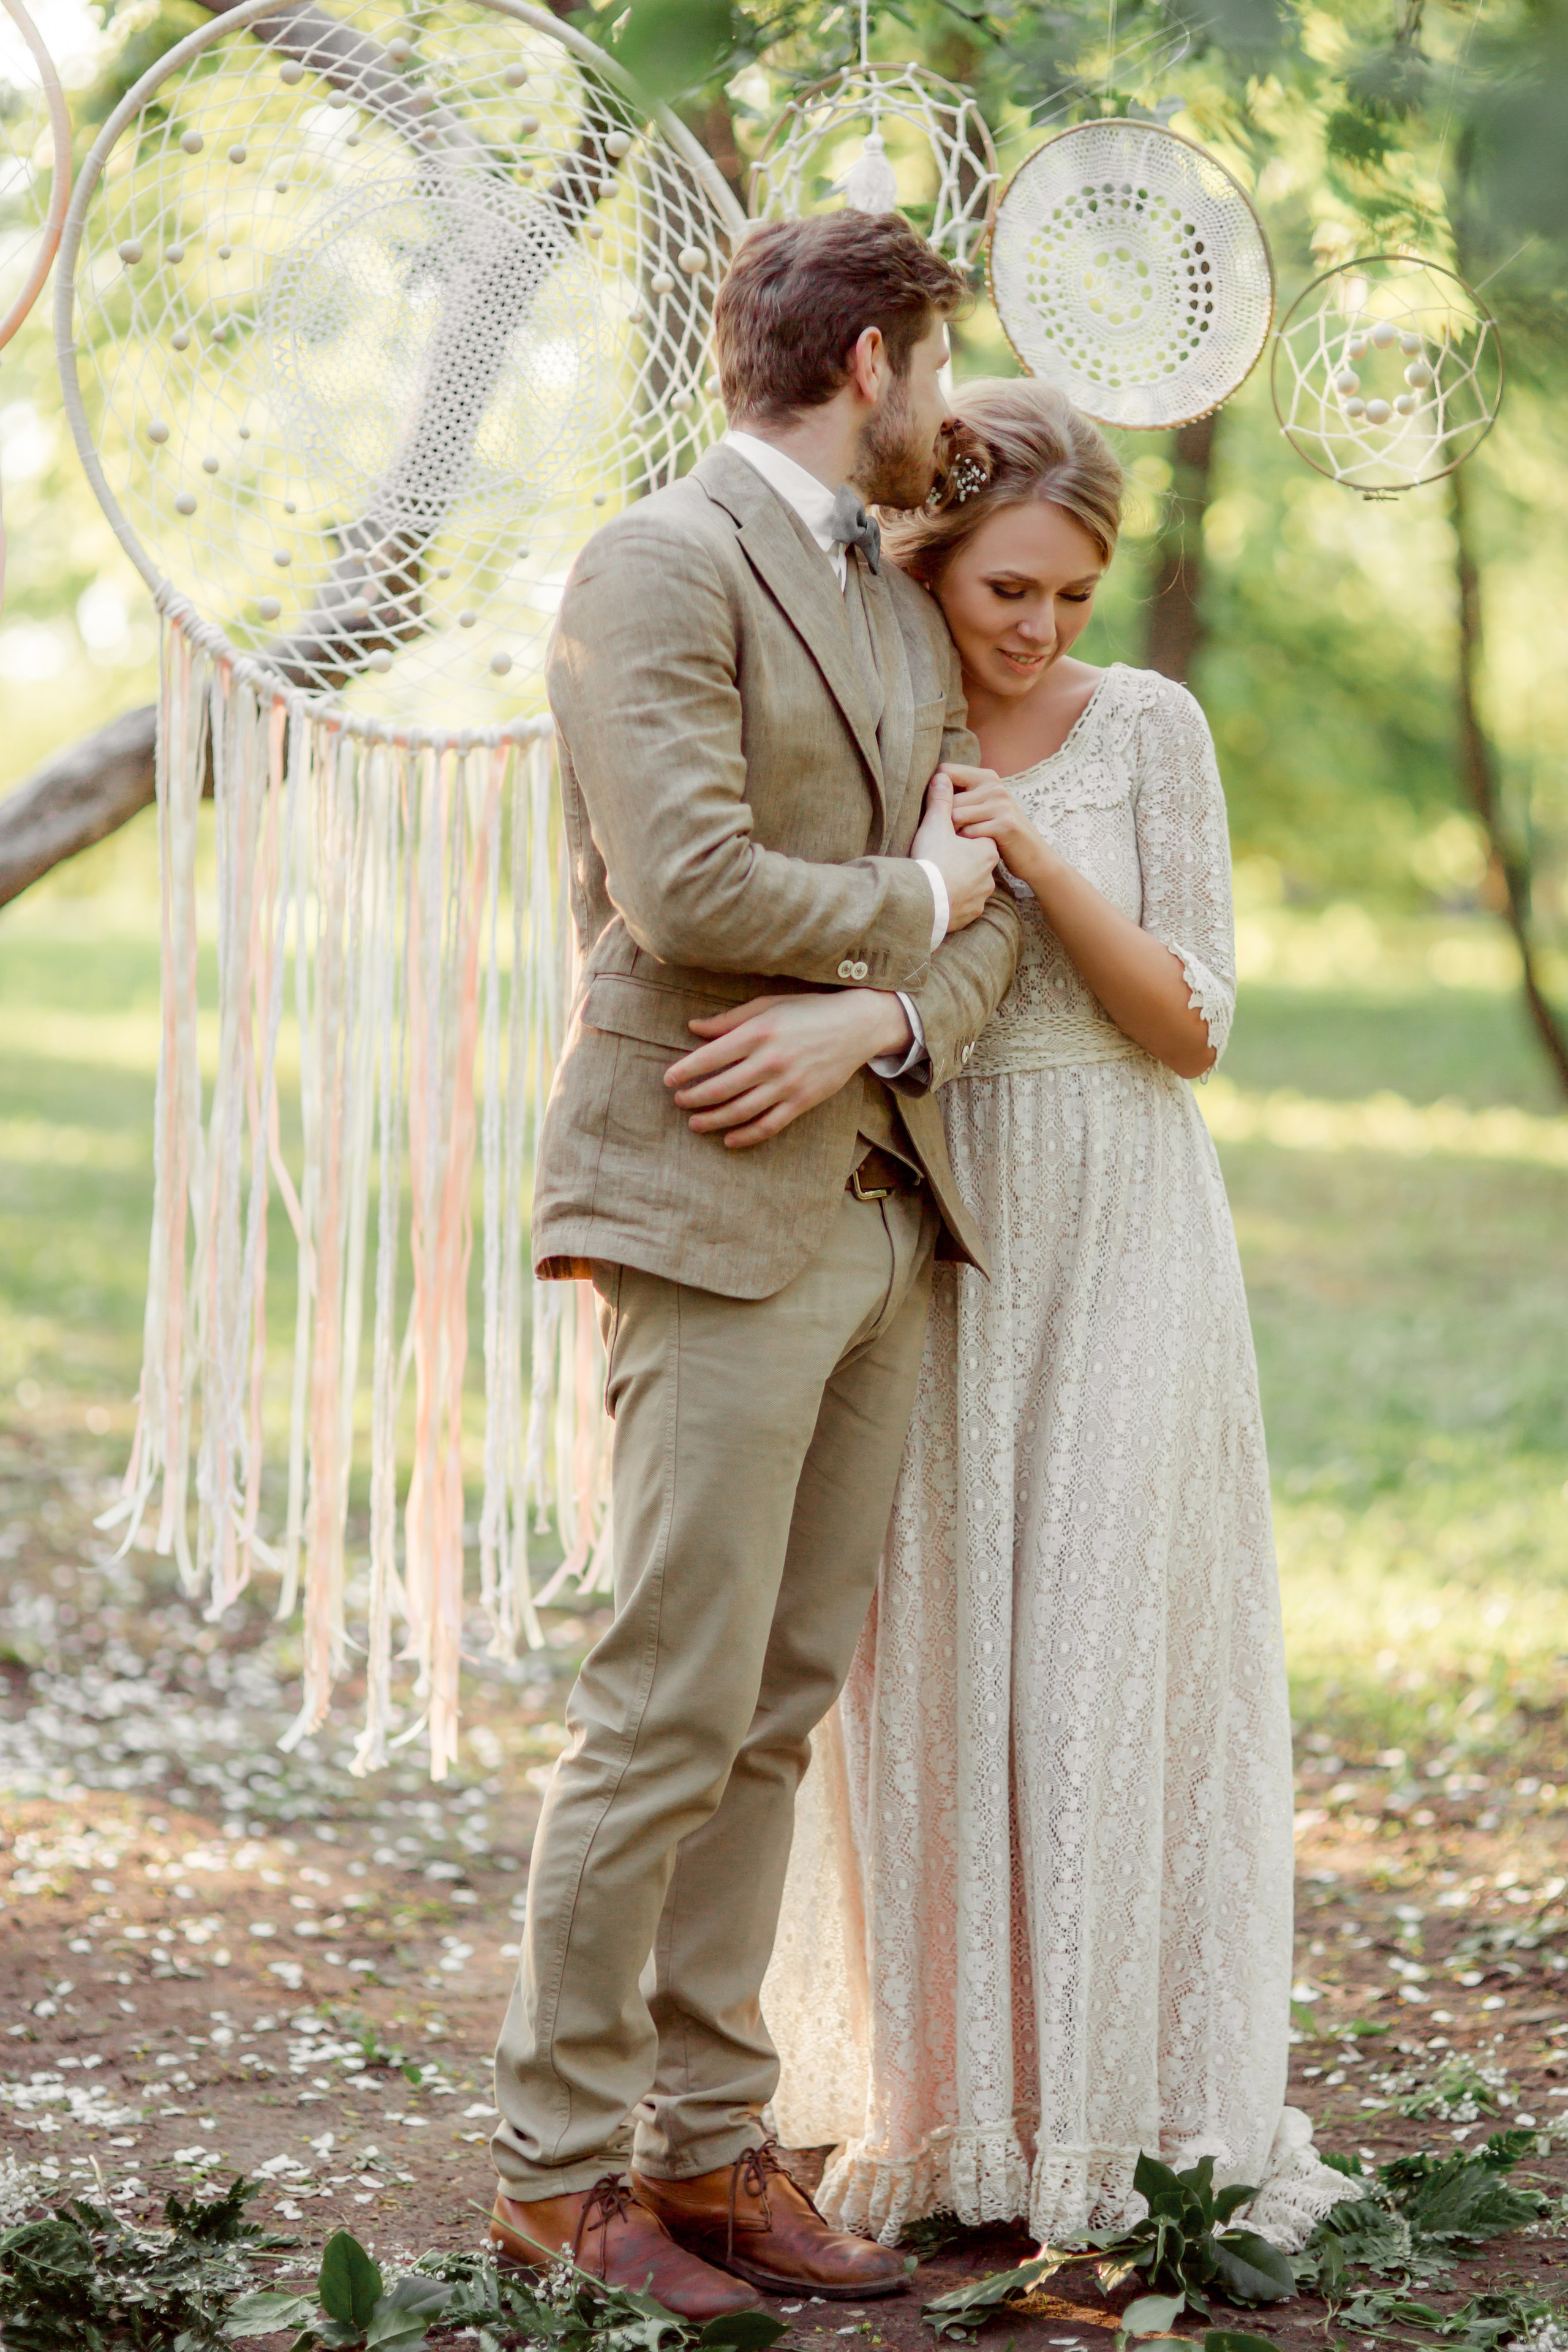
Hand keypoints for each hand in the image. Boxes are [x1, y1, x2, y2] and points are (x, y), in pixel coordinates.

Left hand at [664, 991, 911, 1149]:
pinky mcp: (803, 1101)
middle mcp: (771, 1060)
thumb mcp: (767, 1005)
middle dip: (694, 1098)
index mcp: (759, 1032)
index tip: (669, 1080)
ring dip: (713, 1120)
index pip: (710, 1057)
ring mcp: (788, 1084)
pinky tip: (729, 1139)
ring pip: (741, 1111)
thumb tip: (694, 1028)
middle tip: (679, 1101)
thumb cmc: (808, 1011)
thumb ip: (729, 1020)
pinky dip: (746, 1136)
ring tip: (695, 1122)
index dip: (685, 1071)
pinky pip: (769, 1125)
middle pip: (721, 1088)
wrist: (856, 1026)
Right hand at [910, 770, 1000, 932]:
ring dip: (958, 881)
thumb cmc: (933, 860)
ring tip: (939, 878)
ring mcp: (980, 898)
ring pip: (971, 885)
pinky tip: (940, 896)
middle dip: (961, 858)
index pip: (979, 836)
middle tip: (940, 856)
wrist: (924, 902)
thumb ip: (940, 801)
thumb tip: (942, 777)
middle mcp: (989, 876)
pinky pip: (964, 905)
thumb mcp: (936, 824)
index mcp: (987, 851)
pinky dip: (954, 901)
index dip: (962, 833)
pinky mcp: (969, 915)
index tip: (947, 835)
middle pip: (976, 861)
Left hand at [945, 765, 1046, 874]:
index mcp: (986, 777)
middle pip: (947, 799)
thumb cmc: (1000, 831)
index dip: (936, 791)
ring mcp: (1001, 804)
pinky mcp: (1004, 824)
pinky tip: (976, 847)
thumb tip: (932, 786)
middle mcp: (994, 786)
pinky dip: (967, 844)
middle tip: (955, 834)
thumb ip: (962, 794)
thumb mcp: (984, 806)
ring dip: (955, 833)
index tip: (940, 809)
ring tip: (965, 840)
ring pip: (955, 816)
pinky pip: (969, 833)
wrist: (1033, 855)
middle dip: (945, 820)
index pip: (946, 771)